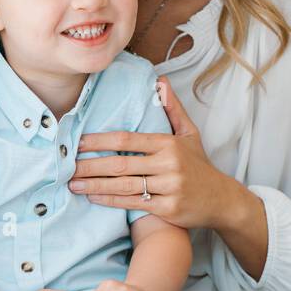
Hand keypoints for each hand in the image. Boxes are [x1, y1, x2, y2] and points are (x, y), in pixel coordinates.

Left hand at [69, 77, 236, 228]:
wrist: (223, 200)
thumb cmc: (199, 165)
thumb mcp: (190, 134)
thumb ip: (172, 109)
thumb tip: (160, 81)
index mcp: (169, 143)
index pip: (127, 139)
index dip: (99, 141)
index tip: (77, 143)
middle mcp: (169, 164)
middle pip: (121, 164)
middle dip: (90, 165)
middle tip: (67, 166)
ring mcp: (169, 187)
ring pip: (124, 185)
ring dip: (95, 185)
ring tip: (73, 183)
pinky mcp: (168, 208)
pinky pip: (132, 203)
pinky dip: (110, 201)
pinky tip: (93, 197)